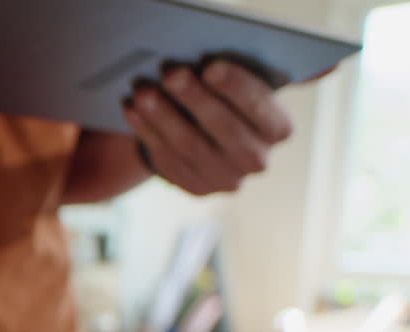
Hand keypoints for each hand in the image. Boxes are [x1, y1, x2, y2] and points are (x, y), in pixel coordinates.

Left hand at [124, 60, 293, 194]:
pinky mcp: (196, 188)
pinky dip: (147, 132)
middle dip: (195, 99)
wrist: (207, 136)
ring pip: (191, 147)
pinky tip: (132, 110)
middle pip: (225, 130)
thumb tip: (220, 66)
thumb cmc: (225, 97)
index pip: (261, 109)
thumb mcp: (239, 84)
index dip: (237, 88)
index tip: (211, 67)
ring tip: (143, 91)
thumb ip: (237, 76)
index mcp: (277, 128)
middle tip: (171, 74)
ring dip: (163, 116)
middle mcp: (257, 159)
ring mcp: (225, 179)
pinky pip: (168, 159)